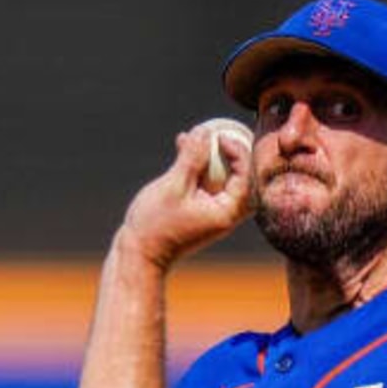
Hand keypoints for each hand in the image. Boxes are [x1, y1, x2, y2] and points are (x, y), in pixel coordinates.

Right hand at [117, 124, 254, 268]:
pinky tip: (181, 145)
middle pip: (241, 176)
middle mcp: (226, 214)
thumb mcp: (173, 186)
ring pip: (222, 178)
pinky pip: (206, 183)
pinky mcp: (201, 212)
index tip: (219, 136)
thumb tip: (205, 133)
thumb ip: (191, 159)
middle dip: (230, 151)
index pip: (246, 175)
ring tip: (193, 136)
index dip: (238, 150)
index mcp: (227, 212)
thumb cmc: (156, 225)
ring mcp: (214, 214)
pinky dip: (198, 166)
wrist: (140, 255)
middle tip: (218, 132)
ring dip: (210, 156)